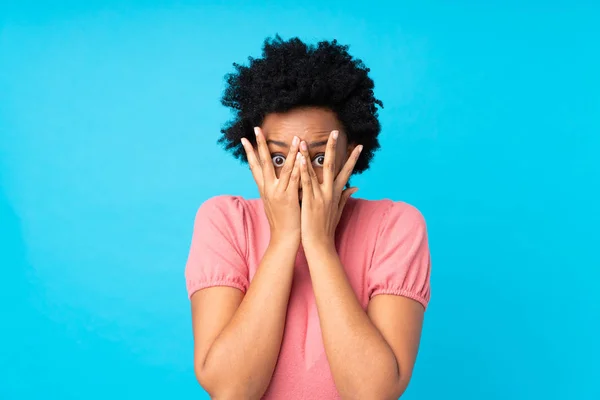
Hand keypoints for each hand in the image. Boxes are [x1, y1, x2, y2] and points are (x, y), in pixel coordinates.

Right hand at [241, 127, 301, 242]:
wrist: (283, 238)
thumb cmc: (281, 222)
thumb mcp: (274, 204)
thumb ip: (273, 190)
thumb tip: (272, 182)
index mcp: (264, 189)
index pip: (255, 167)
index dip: (250, 153)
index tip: (245, 139)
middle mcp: (268, 189)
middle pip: (263, 163)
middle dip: (259, 145)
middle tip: (255, 129)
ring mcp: (278, 192)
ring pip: (283, 168)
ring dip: (289, 151)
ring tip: (295, 137)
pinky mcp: (288, 197)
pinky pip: (293, 179)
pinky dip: (297, 167)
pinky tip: (301, 156)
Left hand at [298, 130, 361, 247]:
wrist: (320, 244)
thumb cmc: (326, 229)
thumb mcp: (338, 211)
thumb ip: (345, 197)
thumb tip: (356, 187)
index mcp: (336, 193)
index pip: (346, 171)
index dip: (352, 158)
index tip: (359, 145)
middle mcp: (330, 192)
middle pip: (333, 165)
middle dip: (333, 148)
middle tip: (334, 132)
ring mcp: (320, 196)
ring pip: (315, 171)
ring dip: (309, 155)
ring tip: (304, 140)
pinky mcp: (310, 201)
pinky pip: (306, 183)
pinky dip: (303, 171)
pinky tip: (300, 160)